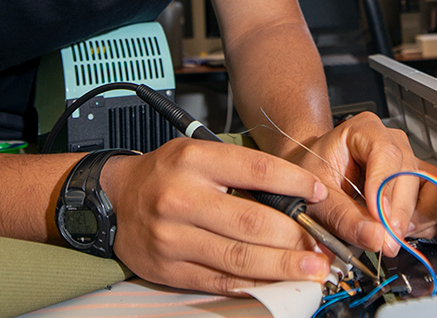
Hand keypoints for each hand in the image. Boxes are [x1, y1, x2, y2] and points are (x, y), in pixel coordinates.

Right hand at [99, 137, 332, 293]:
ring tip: (311, 270)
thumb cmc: (164, 175)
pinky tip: (275, 283)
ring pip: (239, 256)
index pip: (257, 170)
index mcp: (194, 160)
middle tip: (322, 245)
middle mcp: (181, 197)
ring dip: (282, 266)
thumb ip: (240, 171)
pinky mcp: (169, 268)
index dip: (295, 183)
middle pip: (252, 221)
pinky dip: (253, 284)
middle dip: (295, 237)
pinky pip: (219, 280)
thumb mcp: (198, 154)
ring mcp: (173, 237)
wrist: (114, 200)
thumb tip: (294, 196)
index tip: (319, 194)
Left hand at [288, 112, 436, 255]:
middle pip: (411, 175)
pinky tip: (401, 232)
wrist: (312, 179)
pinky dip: (426, 224)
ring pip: (435, 188)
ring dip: (418, 218)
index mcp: (365, 131)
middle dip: (399, 213)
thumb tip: (376, 237)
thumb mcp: (317, 197)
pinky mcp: (419, 186)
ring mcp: (410, 164)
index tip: (378, 216)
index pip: (386, 153)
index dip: (385, 187)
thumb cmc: (313, 176)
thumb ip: (343, 217)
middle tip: (384, 241)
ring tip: (391, 234)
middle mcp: (393, 143)